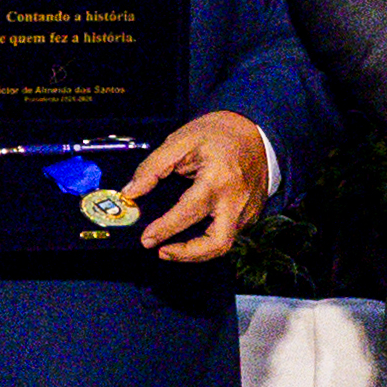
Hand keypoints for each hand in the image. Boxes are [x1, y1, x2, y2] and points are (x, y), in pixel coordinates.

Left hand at [125, 108, 274, 262]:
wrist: (255, 131)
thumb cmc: (218, 133)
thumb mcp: (180, 141)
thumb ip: (152, 168)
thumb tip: (131, 192)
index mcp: (218, 178)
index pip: (188, 213)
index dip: (164, 229)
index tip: (146, 238)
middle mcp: (236, 199)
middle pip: (217, 243)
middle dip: (187, 254)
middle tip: (162, 251)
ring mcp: (248, 210)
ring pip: (224, 245)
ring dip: (197, 252)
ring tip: (173, 248)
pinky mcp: (251, 214)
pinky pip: (229, 234)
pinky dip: (208, 239)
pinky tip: (191, 233)